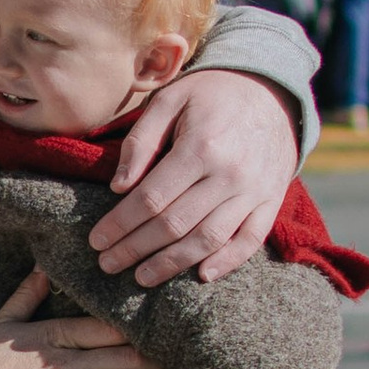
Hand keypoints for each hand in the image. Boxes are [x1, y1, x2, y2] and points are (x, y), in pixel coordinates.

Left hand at [87, 67, 297, 288]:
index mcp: (201, 147)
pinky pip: (250, 240)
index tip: (97, 240)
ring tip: (141, 277)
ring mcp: (254, 191)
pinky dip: (227, 262)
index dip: (120, 224)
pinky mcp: (272, 200)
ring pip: (208, 239)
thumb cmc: (211, 94)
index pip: (151, 199)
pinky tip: (201, 276)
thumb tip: (118, 187)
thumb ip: (141, 140)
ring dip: (172, 264)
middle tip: (108, 263)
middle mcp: (230, 174)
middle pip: (175, 224)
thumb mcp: (170, 99)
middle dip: (135, 248)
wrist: (272, 90)